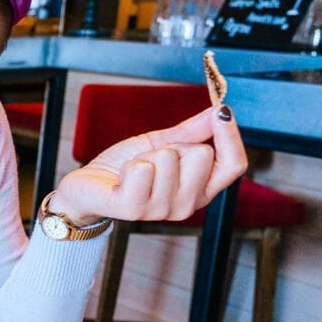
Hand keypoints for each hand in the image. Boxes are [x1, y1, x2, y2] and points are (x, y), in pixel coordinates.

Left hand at [49, 106, 247, 224]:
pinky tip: (122, 176)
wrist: (88, 186)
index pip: (234, 165)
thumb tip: (220, 112)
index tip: (221, 111)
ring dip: (147, 155)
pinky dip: (130, 163)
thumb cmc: (125, 167)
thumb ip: (191, 132)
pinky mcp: (134, 209)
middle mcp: (186, 206)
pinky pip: (143, 169)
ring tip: (135, 168)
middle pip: (202, 155)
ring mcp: (160, 210)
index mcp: (199, 190)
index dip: (231, 136)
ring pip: (170, 158)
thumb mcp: (161, 144)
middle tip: (152, 158)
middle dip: (174, 145)